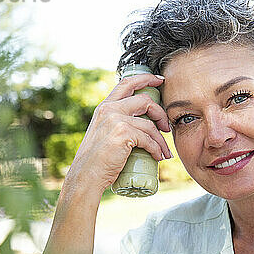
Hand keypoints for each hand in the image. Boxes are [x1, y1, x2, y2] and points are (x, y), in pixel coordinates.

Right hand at [65, 73, 171, 195]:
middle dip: (161, 113)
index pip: (127, 83)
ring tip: (165, 151)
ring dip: (161, 140)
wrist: (86, 175)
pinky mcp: (123, 133)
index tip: (160, 80)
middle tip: (167, 128)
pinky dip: (157, 149)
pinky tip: (158, 157)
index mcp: (105, 106)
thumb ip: (117, 122)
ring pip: (150, 124)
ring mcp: (116, 119)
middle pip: (145, 100)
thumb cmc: (97, 159)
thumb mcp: (104, 133)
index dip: (146, 78)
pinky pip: (149, 139)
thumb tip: (141, 124)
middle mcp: (109, 109)